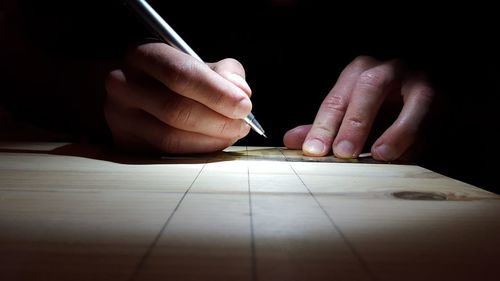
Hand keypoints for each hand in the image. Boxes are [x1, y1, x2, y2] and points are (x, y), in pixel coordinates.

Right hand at [104, 43, 251, 153]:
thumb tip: (242, 92)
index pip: (180, 74)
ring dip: (211, 139)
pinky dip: (199, 151)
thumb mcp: (197, 64)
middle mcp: (123, 84)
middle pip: (176, 109)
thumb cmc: (172, 78)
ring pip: (171, 137)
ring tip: (232, 133)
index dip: (216, 92)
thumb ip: (224, 73)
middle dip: (218, 120)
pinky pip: (168, 154)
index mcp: (143, 55)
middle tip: (242, 124)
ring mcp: (119, 117)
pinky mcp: (125, 143)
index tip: (244, 105)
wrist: (132, 95)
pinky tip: (214, 142)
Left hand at [283, 56, 433, 160]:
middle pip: (369, 89)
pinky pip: (434, 117)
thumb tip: (291, 139)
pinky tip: (406, 156)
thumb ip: (325, 126)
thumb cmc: (381, 104)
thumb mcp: (351, 113)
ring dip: (396, 131)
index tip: (313, 151)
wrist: (424, 90)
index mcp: (359, 72)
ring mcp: (419, 80)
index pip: (336, 99)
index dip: (323, 126)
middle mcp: (388, 69)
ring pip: (411, 100)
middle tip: (342, 153)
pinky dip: (419, 139)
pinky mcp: (443, 97)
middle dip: (355, 122)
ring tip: (380, 155)